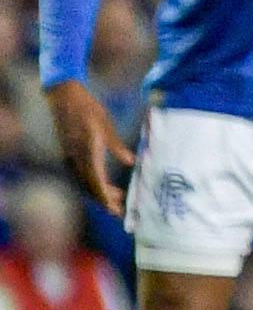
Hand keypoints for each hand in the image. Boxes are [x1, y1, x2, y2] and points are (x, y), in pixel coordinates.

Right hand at [44, 81, 132, 215]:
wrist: (64, 98)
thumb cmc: (88, 109)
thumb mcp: (106, 125)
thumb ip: (116, 145)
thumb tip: (131, 161)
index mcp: (86, 152)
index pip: (95, 180)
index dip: (104, 196)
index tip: (113, 208)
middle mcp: (76, 158)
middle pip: (89, 185)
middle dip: (104, 199)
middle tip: (119, 211)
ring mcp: (71, 156)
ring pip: (85, 181)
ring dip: (99, 191)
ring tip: (117, 197)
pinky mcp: (70, 153)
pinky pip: (81, 174)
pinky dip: (93, 182)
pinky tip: (104, 182)